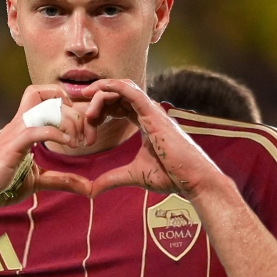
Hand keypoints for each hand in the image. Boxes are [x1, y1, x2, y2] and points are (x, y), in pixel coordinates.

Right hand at [0, 85, 91, 205]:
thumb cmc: (6, 183)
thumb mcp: (40, 179)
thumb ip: (63, 179)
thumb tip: (88, 188)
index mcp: (23, 125)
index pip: (41, 94)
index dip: (62, 98)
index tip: (79, 120)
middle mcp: (18, 123)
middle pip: (48, 99)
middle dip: (73, 114)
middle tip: (85, 137)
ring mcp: (14, 132)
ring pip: (44, 108)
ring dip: (67, 122)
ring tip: (76, 141)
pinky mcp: (12, 145)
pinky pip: (37, 130)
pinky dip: (57, 134)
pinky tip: (68, 144)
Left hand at [81, 79, 221, 197]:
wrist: (192, 180)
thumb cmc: (172, 176)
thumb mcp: (134, 175)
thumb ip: (111, 179)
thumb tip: (92, 190)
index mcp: (145, 123)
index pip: (119, 105)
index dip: (100, 109)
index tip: (86, 123)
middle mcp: (148, 113)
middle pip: (117, 95)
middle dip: (96, 103)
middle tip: (83, 120)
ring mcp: (152, 111)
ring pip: (121, 89)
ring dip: (100, 95)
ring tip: (87, 112)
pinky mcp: (153, 114)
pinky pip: (131, 91)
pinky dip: (113, 86)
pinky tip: (98, 90)